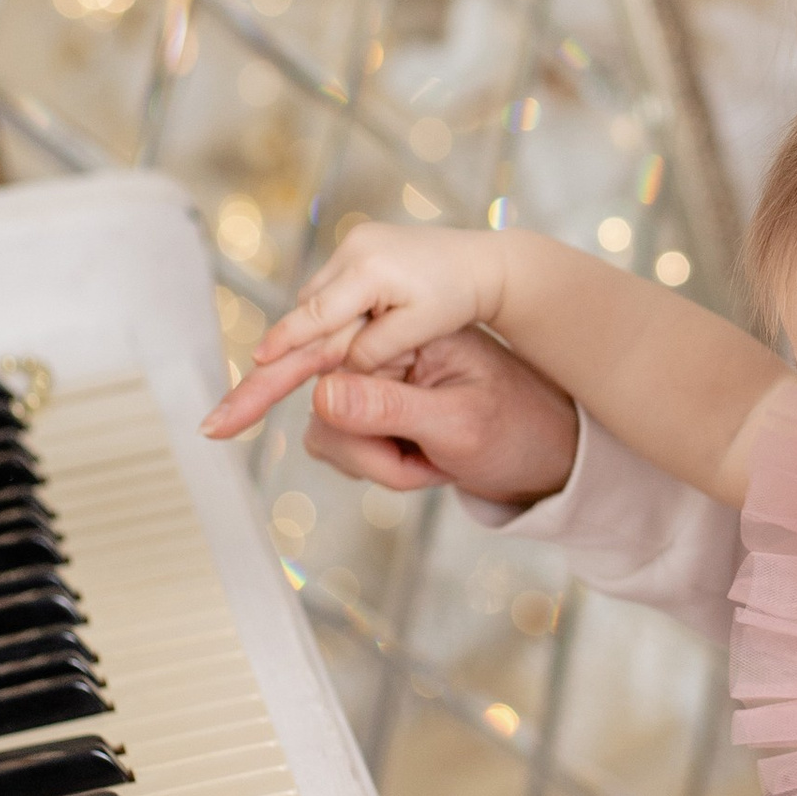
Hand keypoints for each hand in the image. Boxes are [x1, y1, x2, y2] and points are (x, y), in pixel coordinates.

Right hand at [204, 222, 501, 443]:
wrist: (483, 261)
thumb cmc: (457, 298)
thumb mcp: (421, 329)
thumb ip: (376, 348)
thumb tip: (336, 368)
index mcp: (371, 270)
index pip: (317, 315)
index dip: (285, 341)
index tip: (258, 362)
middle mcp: (355, 248)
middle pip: (309, 308)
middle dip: (284, 345)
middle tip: (253, 377)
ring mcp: (355, 242)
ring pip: (317, 298)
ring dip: (311, 328)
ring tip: (282, 370)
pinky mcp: (359, 244)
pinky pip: (331, 287)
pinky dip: (328, 312)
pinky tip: (326, 336)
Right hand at [301, 330, 580, 503]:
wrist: (546, 442)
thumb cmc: (517, 423)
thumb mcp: (458, 419)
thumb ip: (389, 408)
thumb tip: (321, 397)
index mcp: (401, 327)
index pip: (325, 359)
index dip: (285, 394)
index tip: (249, 428)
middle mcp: (378, 346)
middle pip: (321, 407)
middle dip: (369, 453)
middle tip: (428, 467)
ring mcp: (370, 377)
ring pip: (326, 431)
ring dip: (378, 463)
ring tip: (435, 461)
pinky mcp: (367, 405)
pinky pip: (338, 443)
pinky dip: (377, 464)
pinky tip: (423, 461)